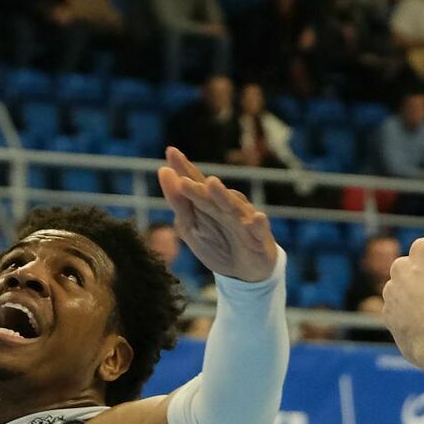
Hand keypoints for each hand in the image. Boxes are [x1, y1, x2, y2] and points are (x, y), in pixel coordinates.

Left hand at [158, 149, 278, 281]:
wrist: (243, 272)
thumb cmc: (215, 245)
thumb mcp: (191, 227)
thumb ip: (178, 202)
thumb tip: (163, 171)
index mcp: (208, 203)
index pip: (195, 182)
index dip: (183, 168)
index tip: (170, 151)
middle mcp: (227, 207)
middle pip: (211, 195)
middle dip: (199, 187)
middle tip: (183, 179)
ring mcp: (244, 221)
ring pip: (234, 208)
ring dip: (223, 197)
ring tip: (212, 185)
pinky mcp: (260, 238)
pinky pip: (259, 230)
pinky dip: (258, 224)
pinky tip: (256, 218)